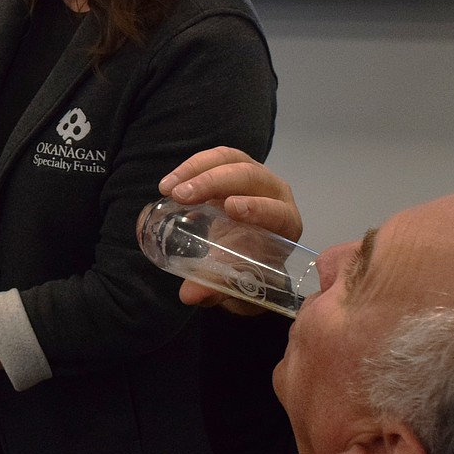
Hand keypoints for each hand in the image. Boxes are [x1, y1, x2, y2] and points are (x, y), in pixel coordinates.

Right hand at [158, 148, 303, 313]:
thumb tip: (188, 295)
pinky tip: (169, 184)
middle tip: (180, 196)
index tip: (231, 208)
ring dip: (197, 169)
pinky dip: (190, 167)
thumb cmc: (246, 265)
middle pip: (249, 176)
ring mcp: (255, 175)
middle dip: (213, 182)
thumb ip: (214, 286)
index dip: (258, 207)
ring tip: (168, 188)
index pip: (277, 211)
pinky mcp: (235, 166)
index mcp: (285, 224)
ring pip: (231, 159)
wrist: (244, 249)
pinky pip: (215, 158)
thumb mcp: (233, 279)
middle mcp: (275, 193)